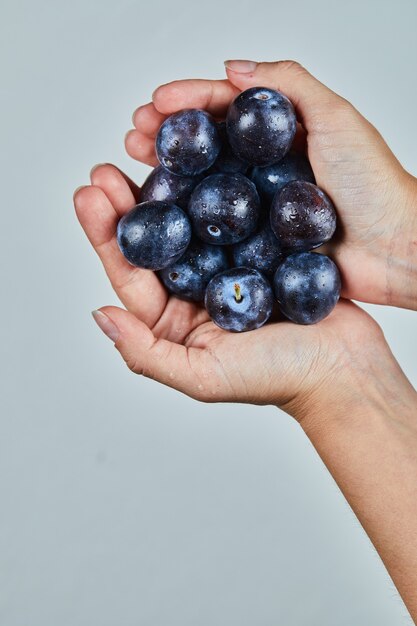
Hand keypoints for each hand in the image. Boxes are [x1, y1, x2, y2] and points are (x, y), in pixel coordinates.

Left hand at [74, 165, 391, 421]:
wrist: (343, 368)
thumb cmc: (277, 378)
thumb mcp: (203, 376)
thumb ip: (145, 353)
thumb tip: (100, 315)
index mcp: (174, 320)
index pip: (131, 274)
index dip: (106, 235)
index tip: (88, 194)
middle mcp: (196, 290)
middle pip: (155, 242)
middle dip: (127, 204)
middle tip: (106, 167)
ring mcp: (229, 266)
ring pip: (190, 221)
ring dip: (166, 188)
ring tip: (145, 152)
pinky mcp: (263, 248)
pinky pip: (233, 214)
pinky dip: (216, 186)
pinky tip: (204, 159)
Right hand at [125, 60, 416, 309]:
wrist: (395, 250)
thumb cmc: (375, 183)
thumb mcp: (337, 118)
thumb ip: (290, 84)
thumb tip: (233, 67)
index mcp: (281, 133)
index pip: (226, 109)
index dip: (188, 101)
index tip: (154, 103)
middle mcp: (265, 167)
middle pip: (207, 146)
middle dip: (167, 136)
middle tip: (133, 135)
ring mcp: (259, 206)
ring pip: (204, 185)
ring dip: (168, 175)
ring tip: (135, 168)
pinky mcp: (258, 243)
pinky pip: (216, 228)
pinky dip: (187, 220)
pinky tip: (162, 215)